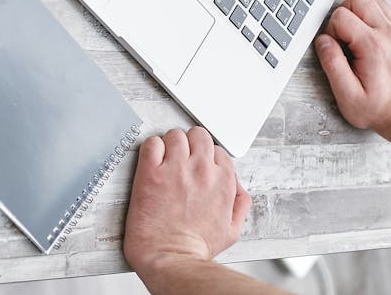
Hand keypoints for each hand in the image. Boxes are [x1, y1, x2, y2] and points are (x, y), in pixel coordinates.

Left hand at [123, 127, 250, 283]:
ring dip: (169, 145)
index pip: (216, 149)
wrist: (170, 257)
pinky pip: (152, 143)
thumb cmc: (197, 246)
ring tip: (164, 161)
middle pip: (198, 134)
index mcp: (223, 180)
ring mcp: (176, 168)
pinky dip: (151, 148)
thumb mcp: (233, 228)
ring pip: (174, 135)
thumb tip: (234, 184)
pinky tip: (151, 162)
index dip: (204, 156)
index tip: (195, 164)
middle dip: (189, 144)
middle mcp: (202, 169)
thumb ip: (240, 201)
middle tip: (179, 158)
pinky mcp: (151, 171)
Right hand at [315, 0, 390, 143]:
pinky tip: (368, 33)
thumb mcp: (348, 96)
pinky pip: (386, 8)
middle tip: (344, 35)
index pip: (341, 15)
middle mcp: (389, 34)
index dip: (330, 29)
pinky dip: (373, 14)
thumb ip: (332, 65)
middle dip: (344, 12)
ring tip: (356, 33)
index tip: (336, 47)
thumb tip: (322, 42)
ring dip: (359, 11)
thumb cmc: (379, 108)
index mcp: (372, 47)